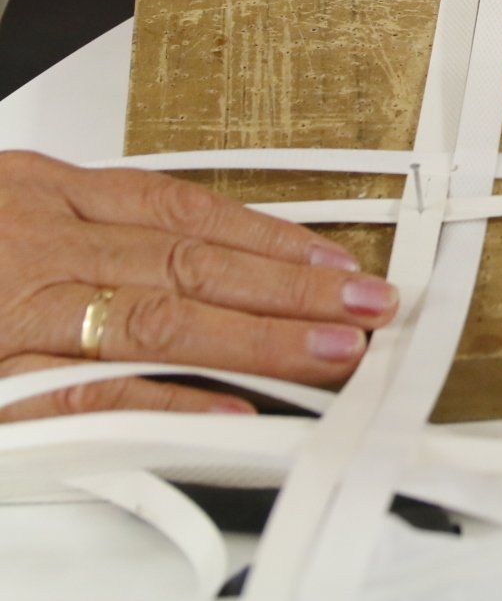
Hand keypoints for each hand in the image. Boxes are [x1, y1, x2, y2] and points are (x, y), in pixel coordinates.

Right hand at [0, 150, 396, 420]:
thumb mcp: (9, 213)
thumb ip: (95, 231)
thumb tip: (206, 256)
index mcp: (49, 192)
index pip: (185, 210)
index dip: (272, 239)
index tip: (338, 264)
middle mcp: (44, 244)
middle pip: (191, 264)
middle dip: (291, 289)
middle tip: (367, 308)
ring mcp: (19, 313)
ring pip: (160, 321)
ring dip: (258, 340)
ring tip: (331, 354)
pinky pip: (94, 392)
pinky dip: (169, 399)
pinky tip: (234, 408)